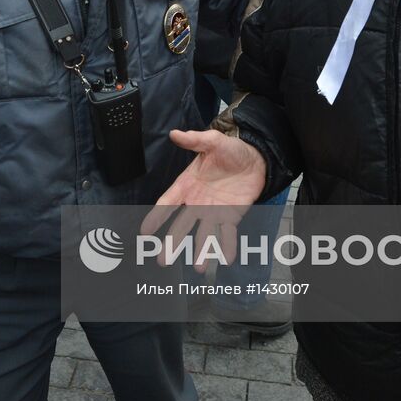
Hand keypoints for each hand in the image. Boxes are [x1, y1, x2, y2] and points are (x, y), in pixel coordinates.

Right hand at [142, 129, 266, 271]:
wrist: (254, 159)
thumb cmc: (230, 150)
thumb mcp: (213, 141)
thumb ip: (195, 140)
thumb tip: (175, 133)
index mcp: (187, 185)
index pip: (168, 203)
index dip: (156, 217)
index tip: (145, 232)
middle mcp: (197, 202)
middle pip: (182, 225)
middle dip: (172, 242)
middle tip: (162, 260)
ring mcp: (214, 212)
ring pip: (204, 234)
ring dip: (201, 251)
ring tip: (198, 267)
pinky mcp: (231, 216)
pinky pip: (228, 234)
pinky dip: (226, 246)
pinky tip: (225, 259)